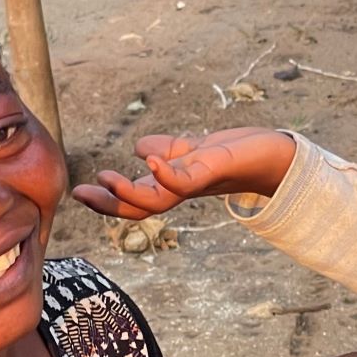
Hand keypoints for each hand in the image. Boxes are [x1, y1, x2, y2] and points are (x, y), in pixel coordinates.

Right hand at [71, 128, 297, 220]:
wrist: (277, 156)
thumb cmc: (238, 155)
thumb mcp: (195, 151)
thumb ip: (169, 151)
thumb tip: (140, 150)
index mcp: (174, 185)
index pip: (136, 196)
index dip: (108, 198)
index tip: (78, 190)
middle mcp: (183, 190)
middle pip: (141, 206)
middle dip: (109, 204)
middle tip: (79, 193)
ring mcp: (198, 183)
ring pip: (159, 199)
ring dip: (130, 192)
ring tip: (107, 178)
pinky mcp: (215, 171)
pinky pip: (187, 179)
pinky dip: (167, 174)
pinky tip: (151, 160)